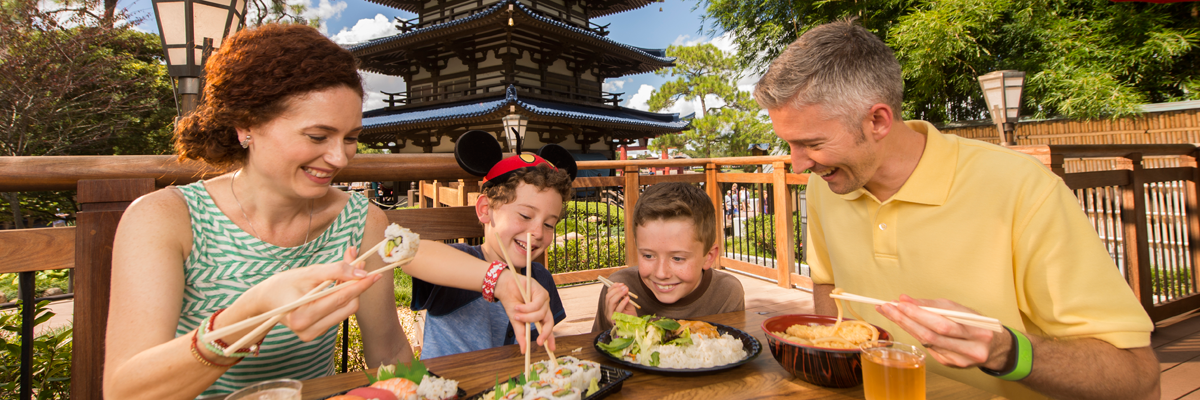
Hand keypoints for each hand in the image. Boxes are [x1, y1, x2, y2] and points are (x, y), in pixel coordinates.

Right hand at [241, 246, 382, 340]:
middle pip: (348, 307)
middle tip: (358, 262)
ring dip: (350, 291)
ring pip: (345, 311)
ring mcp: (312, 334)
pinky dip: (341, 299)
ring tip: (345, 271)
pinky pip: (337, 314)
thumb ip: (335, 270)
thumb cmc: (283, 284)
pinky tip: (336, 285)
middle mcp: (308, 330)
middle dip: (356, 285)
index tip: (375, 273)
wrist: (264, 301)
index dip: (361, 284)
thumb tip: (361, 270)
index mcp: (303, 316)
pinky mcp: (316, 334)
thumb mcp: (308, 273)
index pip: (341, 298)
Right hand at [495, 271, 556, 353]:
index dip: (551, 338)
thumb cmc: (511, 303)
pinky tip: (518, 306)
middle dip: (545, 333)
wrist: (504, 287)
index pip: (547, 328)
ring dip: (528, 317)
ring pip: (541, 314)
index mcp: (539, 315)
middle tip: (539, 341)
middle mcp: (544, 308)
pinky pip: (537, 305)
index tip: (551, 349)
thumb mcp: (516, 321)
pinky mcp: (541, 292)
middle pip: (549, 322)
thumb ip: (521, 334)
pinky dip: (527, 308)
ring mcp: (544, 300)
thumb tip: (523, 351)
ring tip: (517, 314)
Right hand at [603, 283, 636, 324]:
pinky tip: (627, 298)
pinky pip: (617, 309)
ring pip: (610, 302)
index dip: (613, 287)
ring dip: (619, 294)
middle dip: (616, 290)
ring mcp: (610, 315)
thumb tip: (624, 287)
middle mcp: (608, 310)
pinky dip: (622, 302)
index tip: (621, 283)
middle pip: (608, 297)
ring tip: (626, 290)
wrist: (634, 327)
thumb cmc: (630, 316)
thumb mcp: (627, 305)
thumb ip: (624, 297)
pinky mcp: (615, 320)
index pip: (608, 294)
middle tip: (625, 286)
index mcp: (609, 306)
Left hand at [875, 295, 1010, 369]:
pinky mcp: (951, 365)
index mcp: (977, 331)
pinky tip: (905, 324)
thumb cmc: (976, 324)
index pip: (942, 323)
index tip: (899, 303)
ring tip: (890, 313)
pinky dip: (916, 334)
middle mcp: (970, 349)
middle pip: (931, 336)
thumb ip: (933, 305)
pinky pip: (929, 348)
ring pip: (927, 343)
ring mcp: (960, 361)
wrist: (994, 347)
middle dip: (906, 320)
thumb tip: (906, 300)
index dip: (918, 314)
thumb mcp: (961, 309)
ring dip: (906, 326)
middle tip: (887, 308)